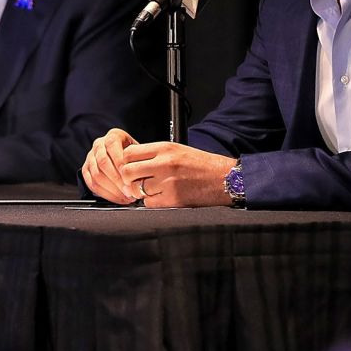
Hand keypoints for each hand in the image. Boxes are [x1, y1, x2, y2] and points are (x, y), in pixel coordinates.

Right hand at [81, 128, 139, 203]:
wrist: (126, 158)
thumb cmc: (136, 156)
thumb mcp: (140, 152)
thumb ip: (139, 160)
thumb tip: (142, 177)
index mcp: (113, 136)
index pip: (112, 146)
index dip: (121, 163)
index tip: (131, 177)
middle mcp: (99, 144)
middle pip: (103, 162)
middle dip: (117, 180)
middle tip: (129, 191)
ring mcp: (90, 157)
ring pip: (96, 175)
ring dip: (112, 189)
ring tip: (125, 196)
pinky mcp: (86, 170)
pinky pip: (92, 184)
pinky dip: (106, 194)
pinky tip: (118, 198)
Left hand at [118, 141, 236, 207]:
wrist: (224, 178)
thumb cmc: (201, 165)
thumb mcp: (177, 150)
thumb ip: (154, 154)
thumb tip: (131, 162)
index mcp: (165, 148)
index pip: (129, 153)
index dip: (125, 162)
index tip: (130, 167)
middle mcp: (164, 163)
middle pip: (127, 172)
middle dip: (128, 179)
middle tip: (134, 182)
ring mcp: (168, 182)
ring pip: (137, 189)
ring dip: (140, 191)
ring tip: (151, 189)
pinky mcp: (172, 199)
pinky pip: (148, 202)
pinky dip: (151, 202)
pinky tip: (161, 197)